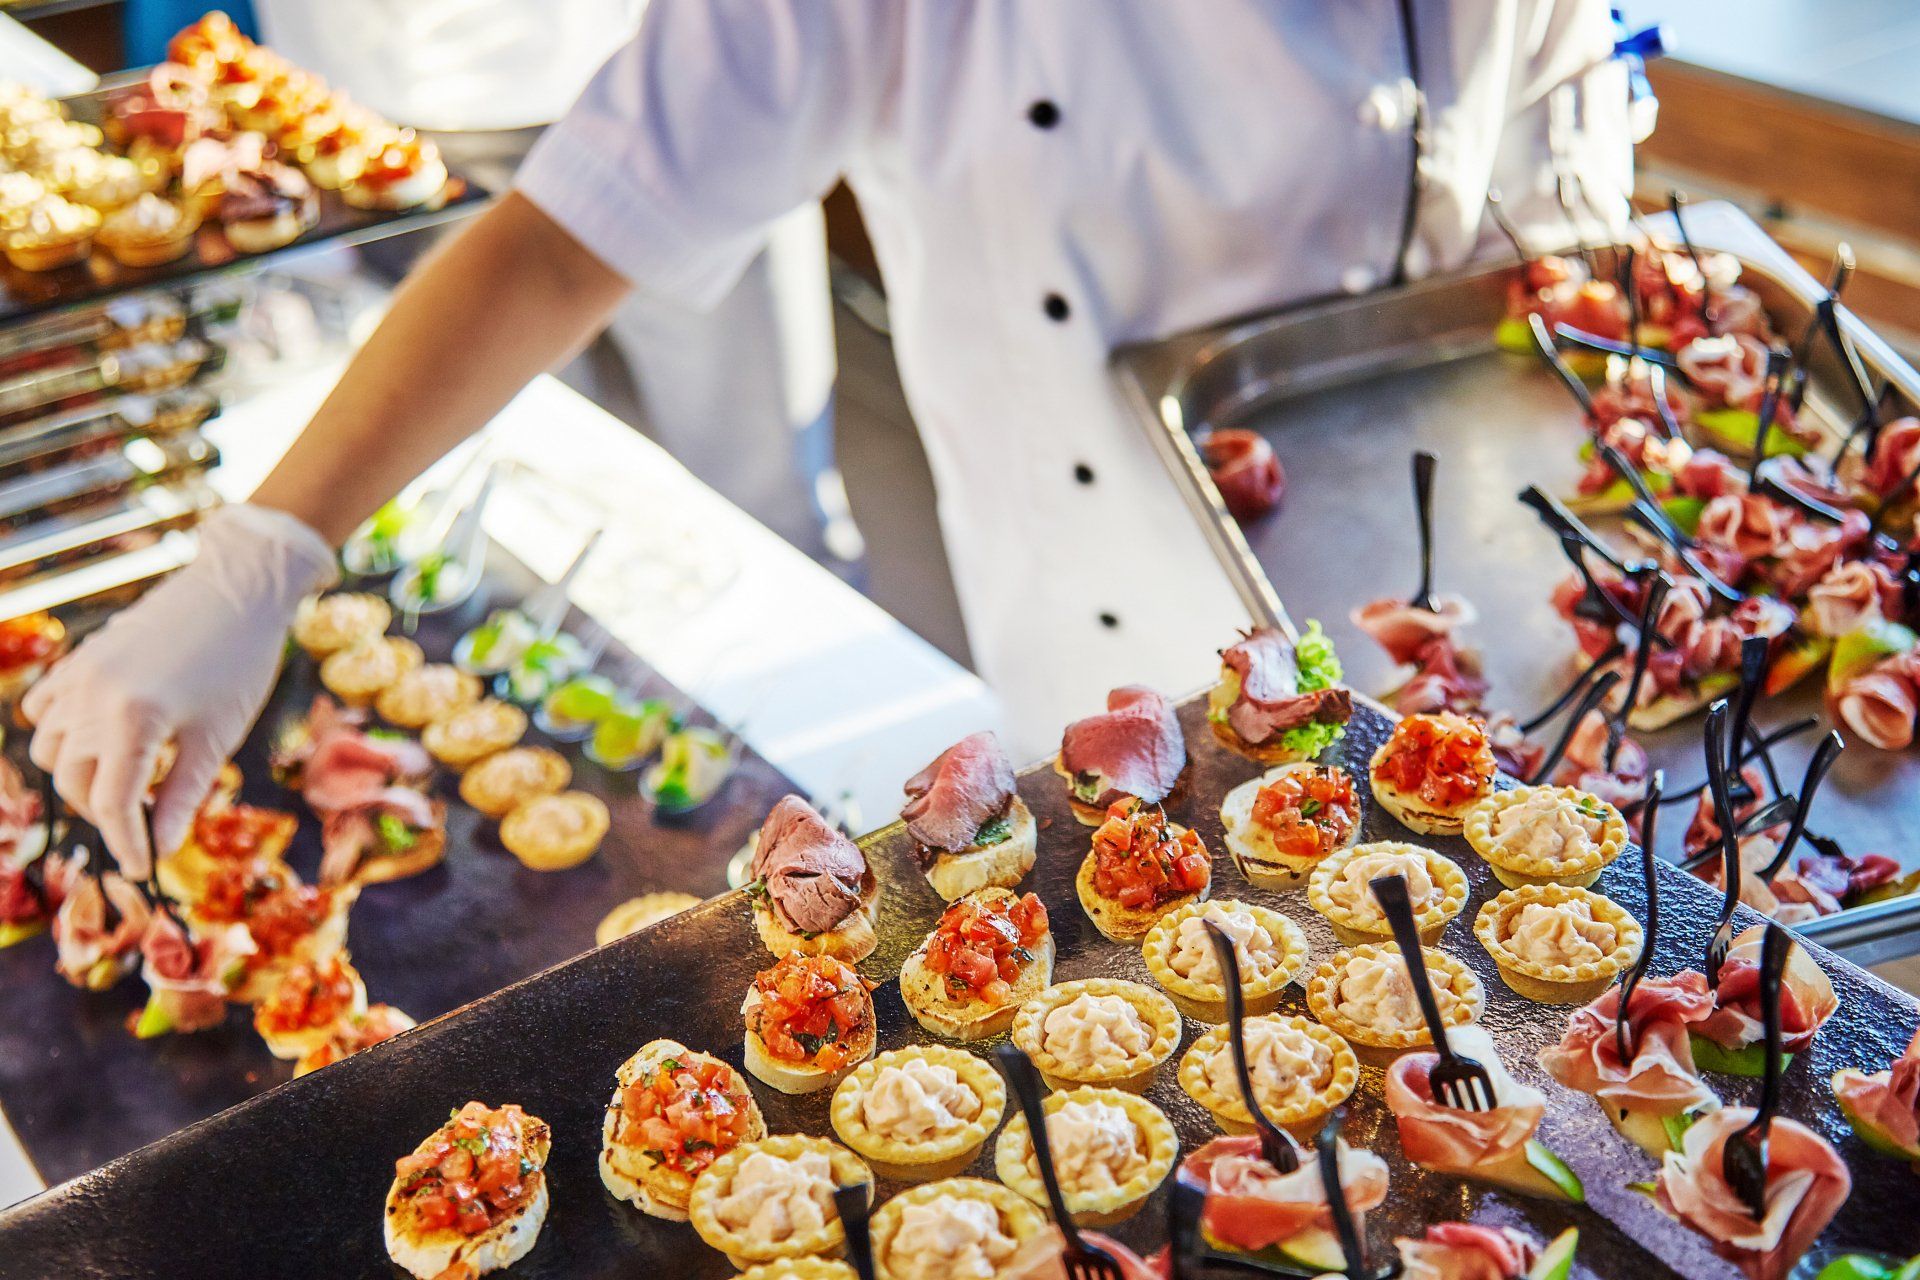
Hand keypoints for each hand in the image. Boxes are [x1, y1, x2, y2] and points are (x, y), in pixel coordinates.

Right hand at [23, 505, 336, 877]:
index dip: (126, 842)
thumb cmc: (240, 665)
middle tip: (143, 823)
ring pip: (52, 748)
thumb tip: (159, 847)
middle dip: (106, 810)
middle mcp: (93, 698)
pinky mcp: (80, 657)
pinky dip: (59, 733)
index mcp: (133, 722)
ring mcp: (80, 675)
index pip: (112, 804)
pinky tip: (93, 742)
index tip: (142, 867)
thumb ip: (182, 796)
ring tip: (125, 783)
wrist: (239, 591)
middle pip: (76, 781)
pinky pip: (45, 708)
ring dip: (80, 775)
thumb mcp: (217, 738)